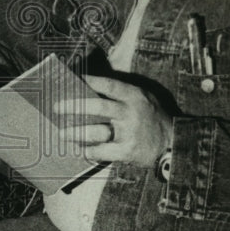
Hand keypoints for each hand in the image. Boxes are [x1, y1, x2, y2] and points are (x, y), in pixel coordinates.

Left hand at [57, 75, 172, 166]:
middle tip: (57, 107)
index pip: (110, 85)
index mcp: (134, 97)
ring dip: (76, 133)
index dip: (92, 80)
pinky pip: (103, 152)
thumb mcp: (143, 97)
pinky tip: (82, 151)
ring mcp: (128, 133)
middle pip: (98, 107)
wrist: (171, 143)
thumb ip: (122, 92)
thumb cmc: (152, 117)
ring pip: (97, 131)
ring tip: (63, 133)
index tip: (75, 78)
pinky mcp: (127, 152)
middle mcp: (130, 113)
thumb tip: (91, 86)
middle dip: (75, 106)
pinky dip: (90, 152)